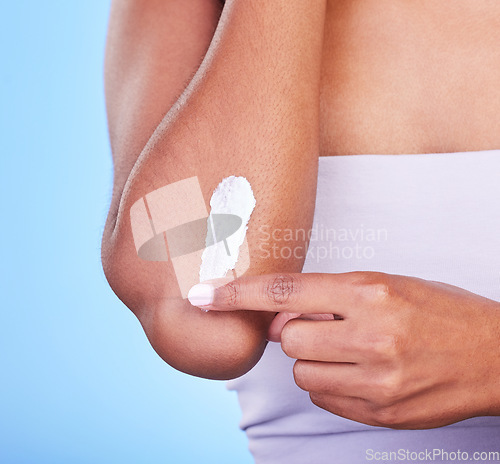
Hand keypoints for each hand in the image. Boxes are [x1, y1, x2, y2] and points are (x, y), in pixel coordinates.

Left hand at [189, 271, 499, 428]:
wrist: (495, 354)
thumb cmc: (440, 311)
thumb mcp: (387, 284)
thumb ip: (330, 297)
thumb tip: (280, 316)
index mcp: (368, 292)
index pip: (283, 290)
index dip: (236, 293)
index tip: (203, 295)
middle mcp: (369, 334)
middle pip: (286, 338)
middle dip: (295, 332)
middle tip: (325, 326)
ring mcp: (375, 379)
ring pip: (302, 371)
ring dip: (314, 360)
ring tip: (350, 350)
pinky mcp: (380, 412)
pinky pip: (324, 398)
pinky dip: (331, 384)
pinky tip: (362, 372)